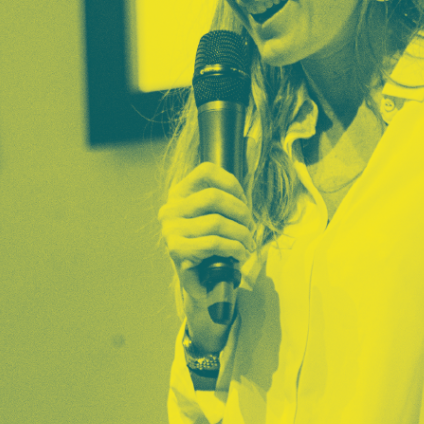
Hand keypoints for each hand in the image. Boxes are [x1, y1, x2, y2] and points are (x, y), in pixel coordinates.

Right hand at [158, 163, 254, 348]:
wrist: (205, 283)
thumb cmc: (217, 245)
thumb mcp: (226, 214)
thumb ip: (233, 186)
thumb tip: (254, 141)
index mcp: (180, 193)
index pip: (208, 171)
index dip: (234, 184)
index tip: (245, 203)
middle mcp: (170, 208)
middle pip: (214, 197)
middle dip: (241, 213)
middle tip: (250, 229)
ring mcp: (170, 230)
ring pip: (216, 222)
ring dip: (241, 235)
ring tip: (247, 245)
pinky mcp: (176, 251)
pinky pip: (212, 242)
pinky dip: (233, 248)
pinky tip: (240, 254)